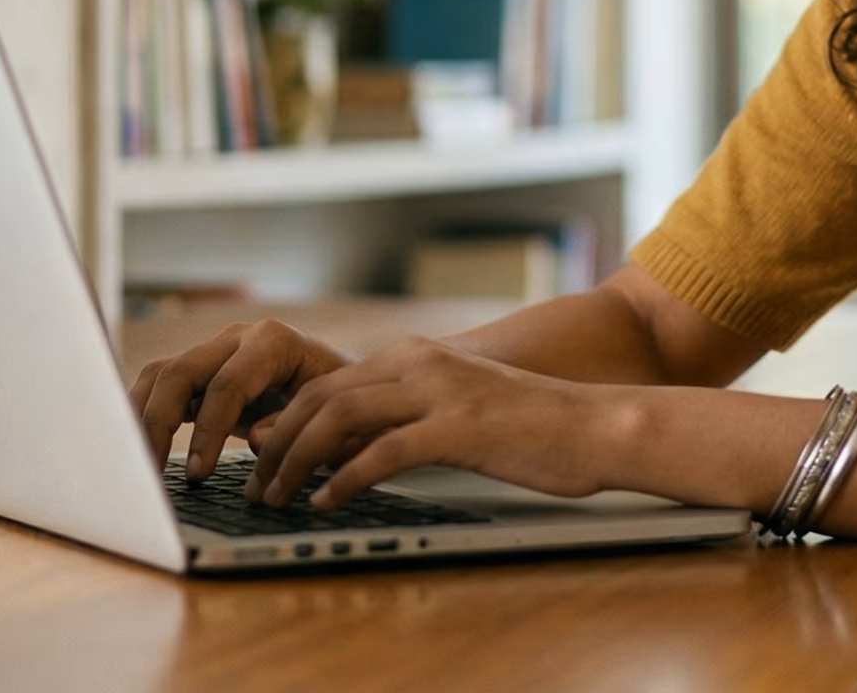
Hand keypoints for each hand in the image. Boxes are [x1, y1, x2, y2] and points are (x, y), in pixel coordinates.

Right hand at [128, 319, 353, 478]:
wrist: (345, 387)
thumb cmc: (343, 401)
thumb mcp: (333, 414)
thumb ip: (295, 425)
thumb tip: (253, 439)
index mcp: (274, 341)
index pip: (227, 384)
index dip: (208, 432)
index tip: (199, 474)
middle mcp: (238, 338)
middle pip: (181, 372)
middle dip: (160, 425)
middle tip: (155, 476)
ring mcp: (216, 351)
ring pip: (161, 375)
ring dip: (141, 419)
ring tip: (136, 467)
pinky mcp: (203, 372)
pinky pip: (160, 386)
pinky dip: (142, 415)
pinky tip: (138, 450)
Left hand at [245, 336, 616, 508]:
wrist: (597, 425)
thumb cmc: (534, 425)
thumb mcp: (462, 405)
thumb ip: (412, 412)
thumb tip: (354, 444)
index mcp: (419, 355)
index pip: (329, 381)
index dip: (285, 419)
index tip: (262, 456)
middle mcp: (422, 363)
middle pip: (322, 395)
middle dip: (279, 442)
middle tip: (259, 483)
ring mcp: (441, 392)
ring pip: (340, 417)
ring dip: (298, 462)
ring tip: (281, 497)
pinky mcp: (459, 427)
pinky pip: (383, 452)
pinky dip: (345, 479)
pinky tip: (328, 502)